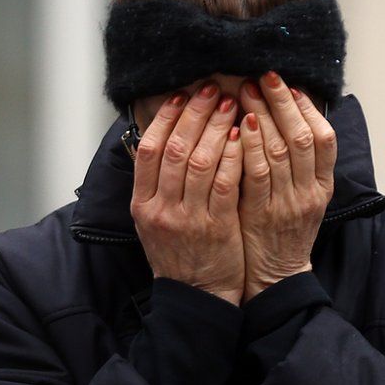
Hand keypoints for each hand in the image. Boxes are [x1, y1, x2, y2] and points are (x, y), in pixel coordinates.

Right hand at [130, 82, 244, 304]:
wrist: (197, 296)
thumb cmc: (179, 253)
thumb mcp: (153, 220)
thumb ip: (155, 183)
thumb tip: (160, 138)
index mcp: (141, 204)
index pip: (148, 149)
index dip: (165, 118)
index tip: (180, 95)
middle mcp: (161, 209)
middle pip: (175, 149)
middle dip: (194, 114)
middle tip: (210, 89)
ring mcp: (188, 219)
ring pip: (201, 161)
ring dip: (216, 127)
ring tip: (230, 104)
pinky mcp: (217, 228)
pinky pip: (225, 183)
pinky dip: (233, 155)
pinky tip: (242, 136)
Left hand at [237, 72, 336, 301]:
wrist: (275, 277)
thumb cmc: (283, 232)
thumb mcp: (302, 197)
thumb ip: (299, 163)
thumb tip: (287, 117)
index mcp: (323, 186)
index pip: (325, 138)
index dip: (308, 108)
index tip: (290, 84)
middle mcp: (309, 192)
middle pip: (302, 137)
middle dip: (283, 103)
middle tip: (265, 76)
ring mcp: (287, 204)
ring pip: (280, 151)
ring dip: (263, 116)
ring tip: (247, 91)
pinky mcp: (261, 215)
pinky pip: (257, 174)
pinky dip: (249, 147)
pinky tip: (239, 126)